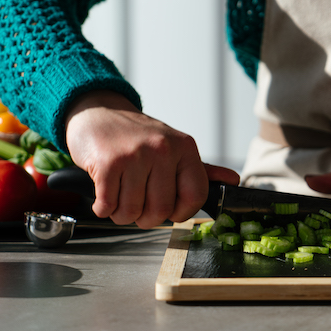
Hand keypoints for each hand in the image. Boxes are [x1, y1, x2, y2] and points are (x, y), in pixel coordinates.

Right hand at [65, 90, 239, 228]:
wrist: (97, 112)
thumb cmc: (136, 136)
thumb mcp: (173, 147)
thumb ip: (202, 170)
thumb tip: (233, 181)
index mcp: (185, 147)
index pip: (196, 196)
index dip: (182, 213)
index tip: (170, 210)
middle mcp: (163, 149)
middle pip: (161, 210)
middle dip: (146, 218)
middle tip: (137, 204)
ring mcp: (135, 155)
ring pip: (132, 211)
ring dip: (122, 213)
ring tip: (120, 193)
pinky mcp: (108, 162)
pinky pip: (108, 205)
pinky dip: (103, 207)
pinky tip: (104, 192)